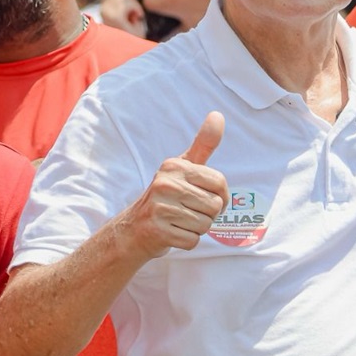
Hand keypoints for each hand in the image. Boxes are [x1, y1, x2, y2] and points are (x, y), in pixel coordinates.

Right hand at [99, 0, 145, 37]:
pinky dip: (136, 9)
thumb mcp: (131, 10)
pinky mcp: (114, 18)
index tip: (132, 5)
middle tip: (134, 13)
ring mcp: (106, 13)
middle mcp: (102, 10)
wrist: (133, 52)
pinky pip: (128, 4)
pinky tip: (137, 17)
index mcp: (104, 8)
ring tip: (135, 17)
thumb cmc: (133, 34)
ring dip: (134, 4)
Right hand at [115, 112, 227, 259]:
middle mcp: (165, 183)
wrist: (134, 229)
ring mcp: (160, 207)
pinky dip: (187, 241)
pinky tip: (172, 232)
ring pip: (205, 225)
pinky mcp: (158, 231)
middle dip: (208, 214)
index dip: (221, 196)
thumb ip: (203, 144)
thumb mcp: (183, 167)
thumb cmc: (167, 195)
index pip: (220, 182)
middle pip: (215, 206)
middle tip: (188, 211)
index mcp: (174, 166)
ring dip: (197, 228)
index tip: (207, 198)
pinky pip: (192, 240)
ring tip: (180, 221)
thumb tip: (217, 115)